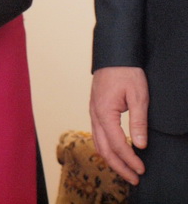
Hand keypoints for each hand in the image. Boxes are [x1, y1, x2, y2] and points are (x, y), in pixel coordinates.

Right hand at [90, 66, 148, 184]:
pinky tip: (117, 152)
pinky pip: (98, 135)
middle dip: (119, 166)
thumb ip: (138, 121)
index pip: (117, 143)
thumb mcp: (138, 96)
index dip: (129, 159)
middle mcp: (95, 114)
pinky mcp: (96, 110)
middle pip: (103, 148)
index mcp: (104, 112)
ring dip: (112, 159)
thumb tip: (140, 144)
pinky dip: (107, 148)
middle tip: (134, 178)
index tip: (141, 170)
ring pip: (98, 143)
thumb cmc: (126, 72)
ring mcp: (93, 112)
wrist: (114, 55)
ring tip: (126, 170)